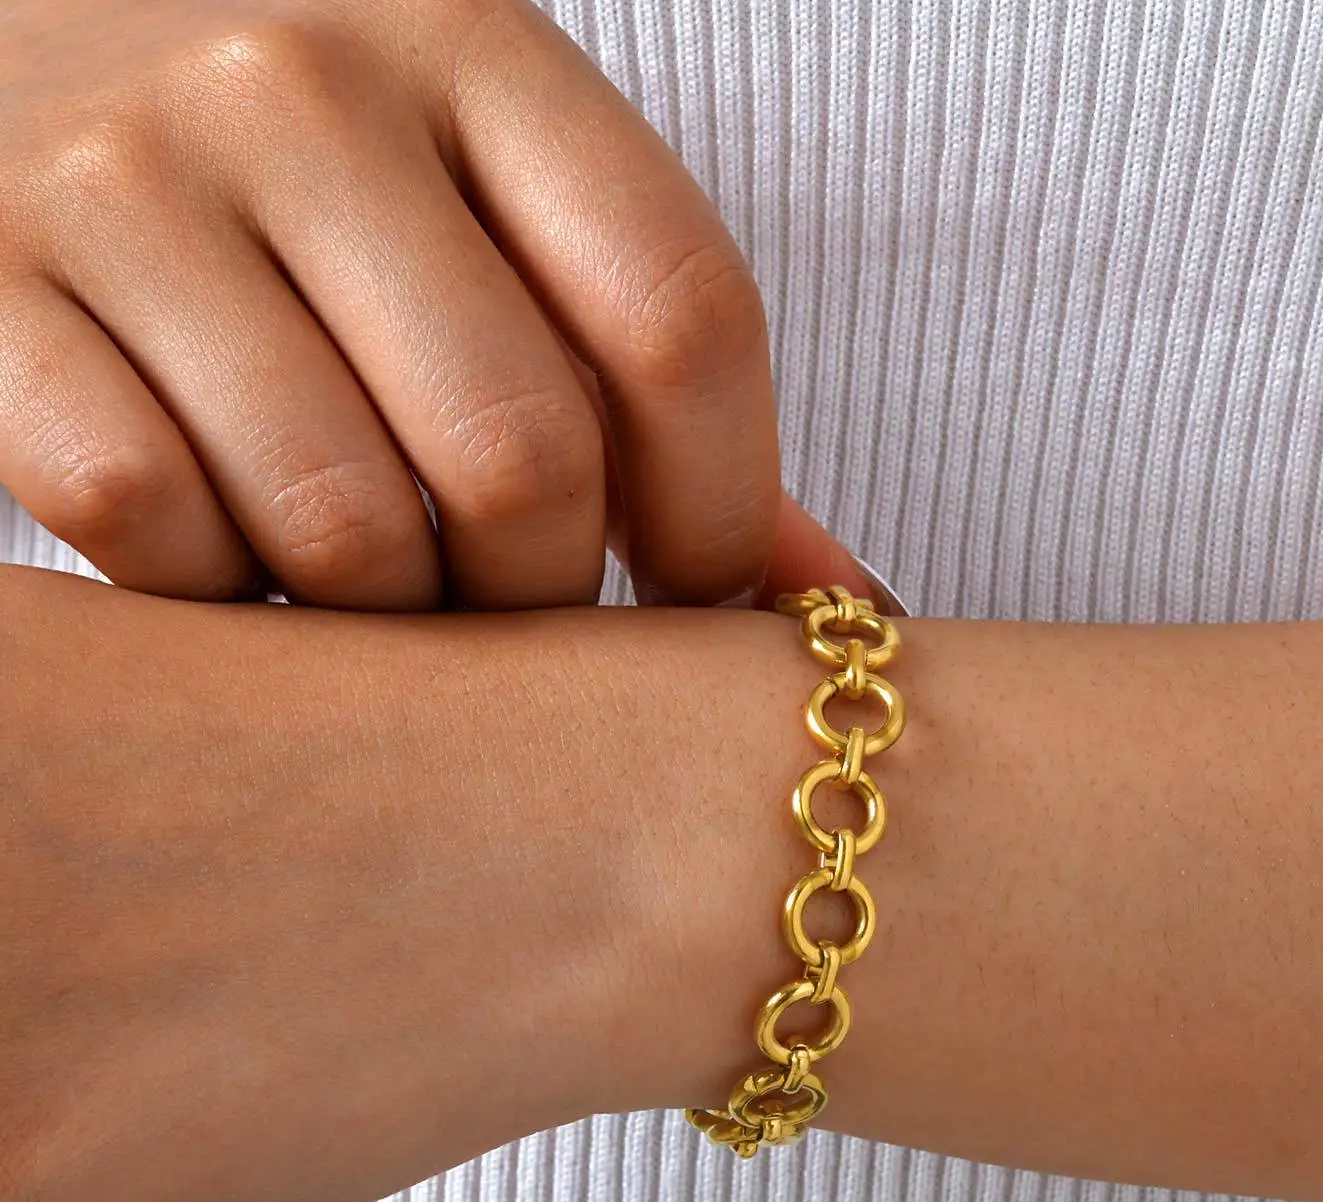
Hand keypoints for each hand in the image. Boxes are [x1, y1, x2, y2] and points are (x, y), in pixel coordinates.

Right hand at [0, 0, 779, 609]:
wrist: (22, 35)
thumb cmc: (326, 177)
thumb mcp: (506, 204)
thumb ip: (657, 386)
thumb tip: (833, 596)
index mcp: (476, 43)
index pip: (681, 314)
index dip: (723, 510)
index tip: (695, 587)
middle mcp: (299, 87)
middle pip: (520, 455)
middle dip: (543, 593)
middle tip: (512, 597)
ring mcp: (125, 180)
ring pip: (339, 527)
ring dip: (383, 615)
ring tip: (378, 578)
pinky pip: (151, 527)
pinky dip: (215, 587)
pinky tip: (234, 547)